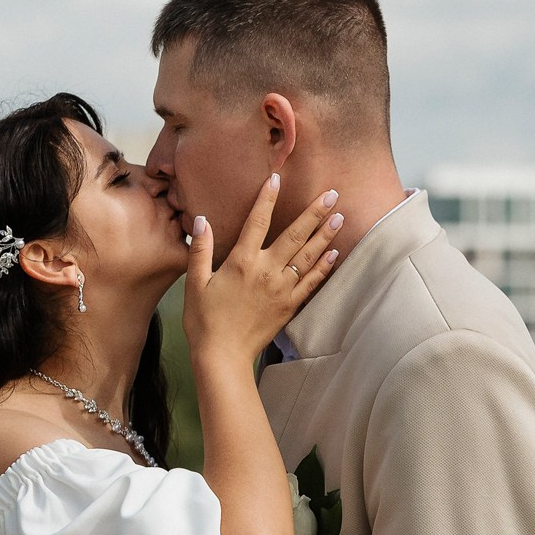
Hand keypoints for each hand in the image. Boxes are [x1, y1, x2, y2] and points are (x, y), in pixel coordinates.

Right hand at [183, 174, 342, 364]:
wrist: (223, 356)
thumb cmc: (204, 320)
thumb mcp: (195, 283)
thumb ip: (200, 250)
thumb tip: (201, 220)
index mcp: (241, 262)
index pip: (257, 221)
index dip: (267, 198)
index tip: (277, 177)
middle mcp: (266, 271)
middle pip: (295, 235)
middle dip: (315, 212)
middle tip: (332, 194)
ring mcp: (281, 289)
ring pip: (308, 257)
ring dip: (325, 235)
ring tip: (340, 217)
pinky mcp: (289, 306)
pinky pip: (311, 283)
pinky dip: (324, 268)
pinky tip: (334, 254)